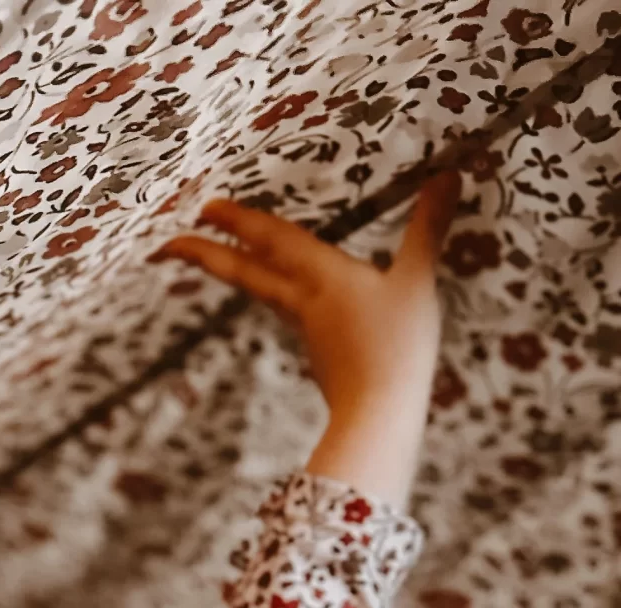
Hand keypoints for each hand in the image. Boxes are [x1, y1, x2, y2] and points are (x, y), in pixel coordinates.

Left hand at [151, 174, 461, 508]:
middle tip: (170, 244)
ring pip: (263, 293)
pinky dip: (276, 295)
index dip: (239, 221)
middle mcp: (304, 302)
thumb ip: (427, 229)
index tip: (203, 208)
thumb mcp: (417, 281)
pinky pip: (289, 314)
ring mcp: (307, 331)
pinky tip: (283, 297)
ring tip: (216, 259)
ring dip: (237, 272)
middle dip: (207, 254)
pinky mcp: (317, 355)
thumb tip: (450, 176)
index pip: (273, 241)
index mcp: (322, 278)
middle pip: (247, 272)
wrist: (379, 418)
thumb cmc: (397, 349)